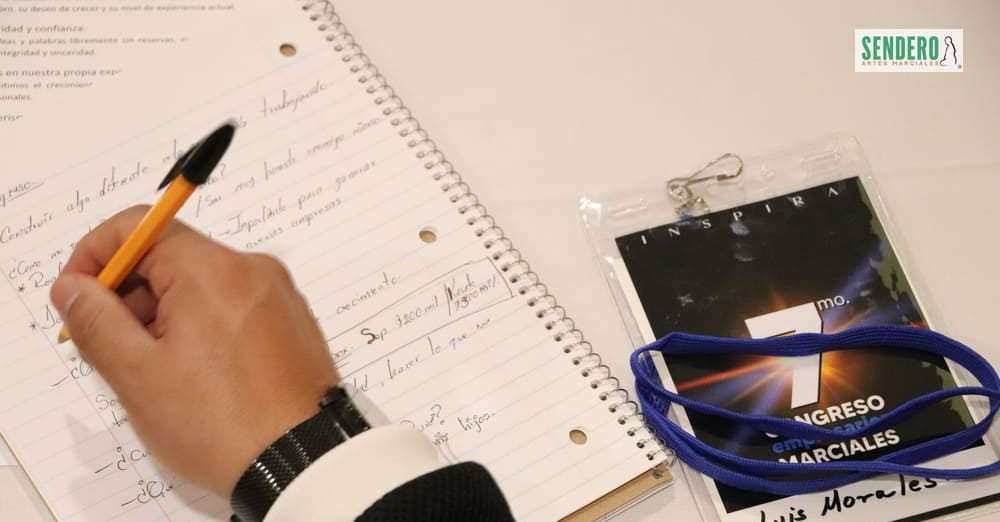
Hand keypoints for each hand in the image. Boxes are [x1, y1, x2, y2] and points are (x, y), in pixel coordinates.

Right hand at [50, 205, 338, 496]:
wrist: (303, 461)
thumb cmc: (220, 422)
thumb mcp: (138, 374)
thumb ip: (96, 321)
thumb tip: (73, 286)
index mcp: (212, 269)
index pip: (139, 226)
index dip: (96, 256)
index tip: (78, 298)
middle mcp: (252, 269)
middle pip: (173, 256)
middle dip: (131, 293)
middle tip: (112, 347)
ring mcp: (278, 295)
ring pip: (203, 284)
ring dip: (166, 314)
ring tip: (157, 372)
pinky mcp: (292, 322)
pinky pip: (235, 306)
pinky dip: (204, 326)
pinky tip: (197, 375)